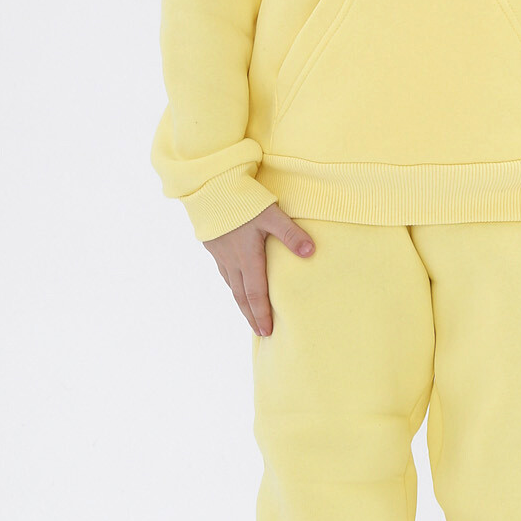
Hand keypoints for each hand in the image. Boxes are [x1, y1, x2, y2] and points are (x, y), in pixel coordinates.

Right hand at [204, 204, 314, 336]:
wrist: (209, 188)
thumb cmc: (242, 200)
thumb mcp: (271, 215)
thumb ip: (291, 234)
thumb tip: (311, 252)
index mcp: (247, 258)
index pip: (256, 294)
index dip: (262, 314)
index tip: (267, 331)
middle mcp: (232, 261)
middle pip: (242, 296)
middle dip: (252, 315)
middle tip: (260, 332)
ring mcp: (221, 254)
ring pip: (232, 285)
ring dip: (241, 302)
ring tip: (249, 314)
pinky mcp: (213, 246)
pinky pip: (224, 272)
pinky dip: (232, 285)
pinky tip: (235, 285)